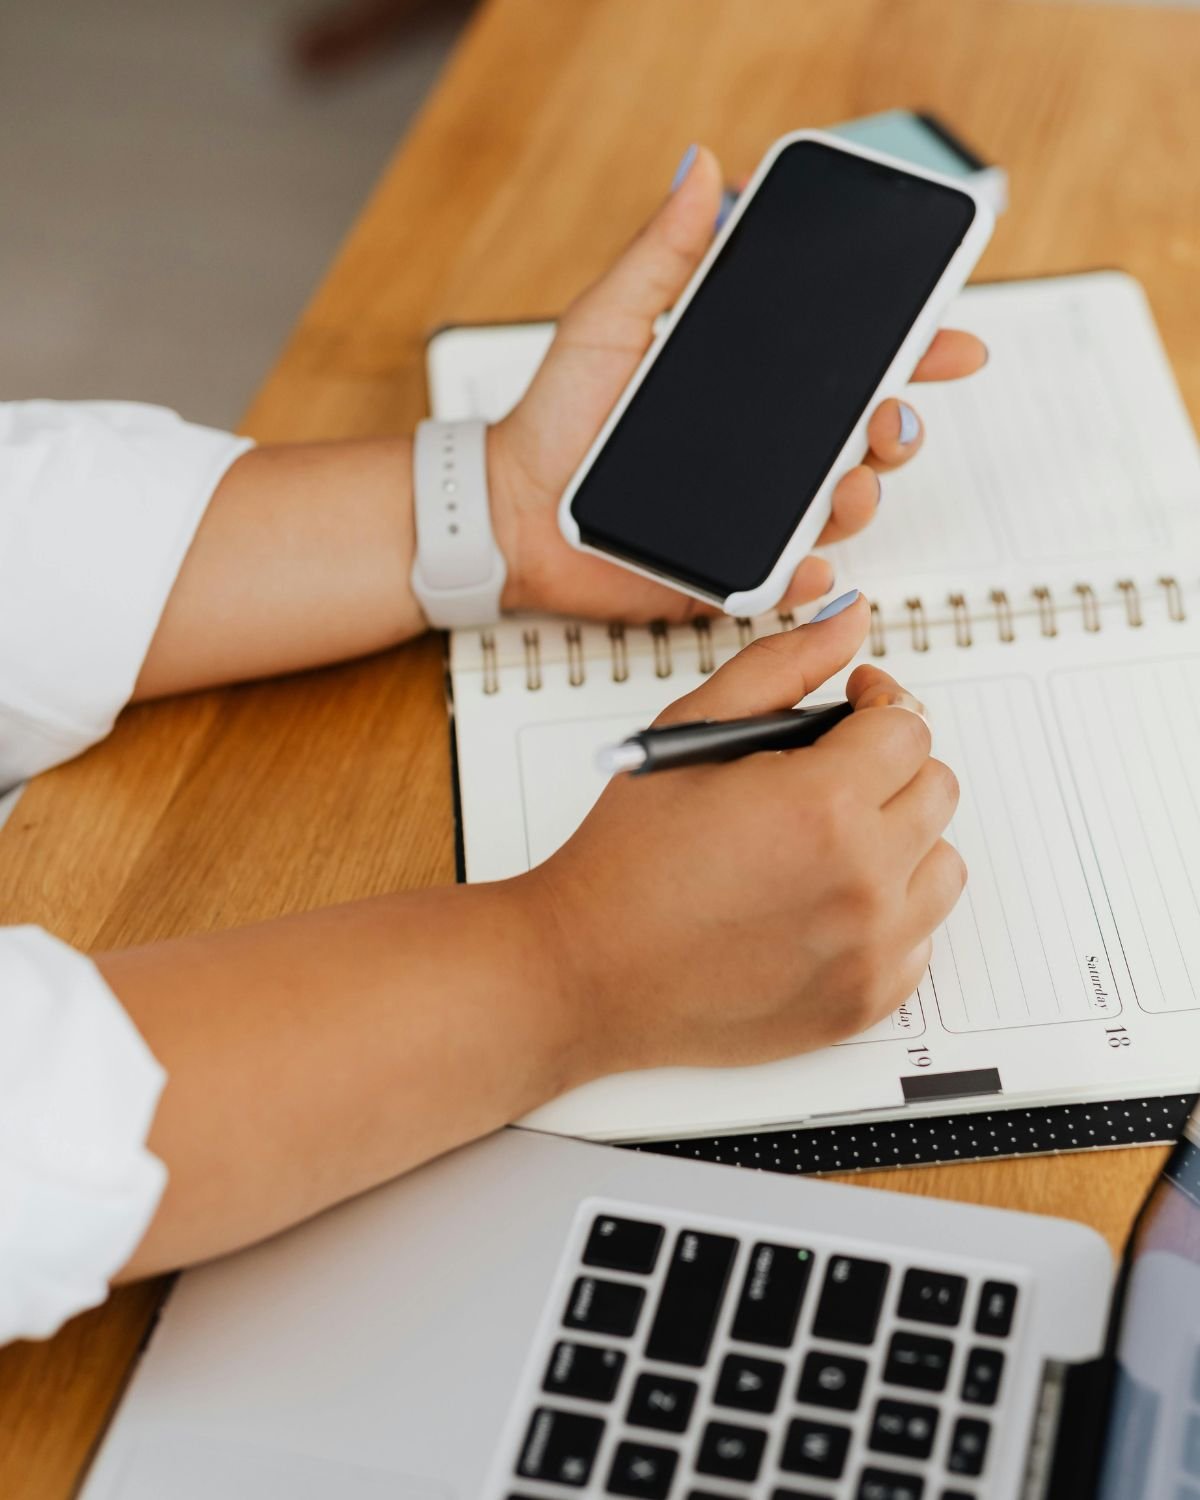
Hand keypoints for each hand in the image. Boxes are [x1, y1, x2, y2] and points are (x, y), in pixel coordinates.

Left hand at [489, 145, 986, 622]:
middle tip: (892, 413)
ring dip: (864, 495)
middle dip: (901, 426)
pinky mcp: (729, 571)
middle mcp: (766, 451)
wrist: (511, 508)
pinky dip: (808, 579)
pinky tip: (809, 565)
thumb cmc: (555, 417)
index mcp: (753, 386)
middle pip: (866, 438)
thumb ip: (662, 253)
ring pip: (841, 508)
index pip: (850, 365)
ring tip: (849, 482)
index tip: (948, 335)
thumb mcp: (609, 320)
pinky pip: (786, 580)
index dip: (910, 350)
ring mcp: (754, 514)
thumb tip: (701, 169)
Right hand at [529, 595, 964, 1074]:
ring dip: (899, 842)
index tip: (853, 707)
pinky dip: (886, 916)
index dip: (878, 705)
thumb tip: (848, 617)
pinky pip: (920, 940)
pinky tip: (821, 903)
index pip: (909, 728)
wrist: (586, 972)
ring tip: (827, 843)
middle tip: (828, 776)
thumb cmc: (626, 860)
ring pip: (942, 865)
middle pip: (935, 790)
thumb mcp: (692, 733)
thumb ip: (781, 665)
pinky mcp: (866, 1002)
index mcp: (823, 805)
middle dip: (888, 769)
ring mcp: (871, 951)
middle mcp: (863, 881)